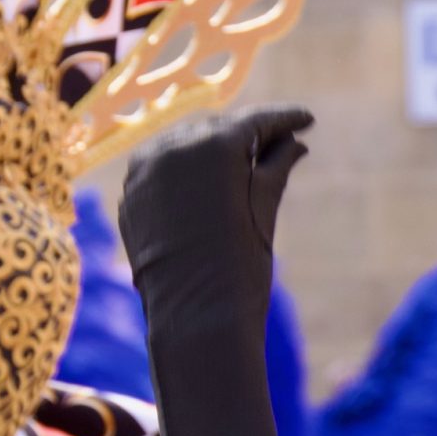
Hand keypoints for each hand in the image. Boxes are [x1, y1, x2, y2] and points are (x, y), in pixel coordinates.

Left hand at [121, 106, 312, 336]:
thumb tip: (294, 142)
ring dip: (213, 149)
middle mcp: (173, 147)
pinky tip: (207, 185)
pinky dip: (186, 169)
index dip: (285, 118)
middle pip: (218, 128)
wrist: (194, 317)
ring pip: (186, 144)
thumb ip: (277, 165)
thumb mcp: (265, 208)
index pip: (256, 120)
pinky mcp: (130, 194)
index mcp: (213, 145)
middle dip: (248, 133)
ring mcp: (144, 170)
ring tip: (243, 164)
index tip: (306, 118)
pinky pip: (162, 167)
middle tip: (280, 141)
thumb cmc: (241, 265)